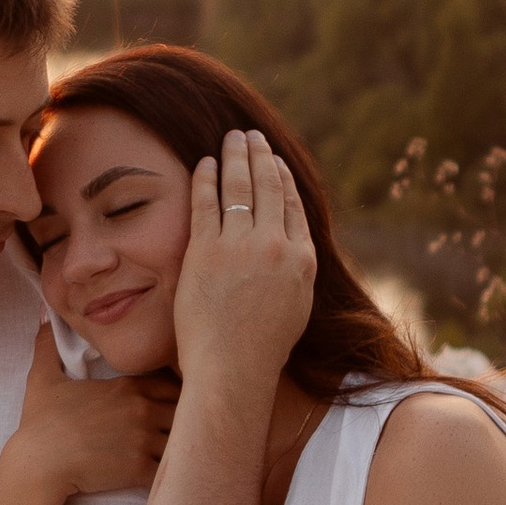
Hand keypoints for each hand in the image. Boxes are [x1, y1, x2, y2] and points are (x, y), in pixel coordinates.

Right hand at [9, 320, 177, 496]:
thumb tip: (44, 313)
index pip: (174, 383)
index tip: (173, 404)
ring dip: (182, 446)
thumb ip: (48, 345)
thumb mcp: (42, 378)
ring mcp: (143, 440)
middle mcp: (142, 410)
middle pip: (186, 410)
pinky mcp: (140, 469)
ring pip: (183, 440)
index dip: (178, 393)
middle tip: (183, 429)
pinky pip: (172, 469)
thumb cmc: (41, 423)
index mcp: (128, 387)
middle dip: (186, 419)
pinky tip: (167, 473)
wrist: (38, 464)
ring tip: (178, 452)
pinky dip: (173, 471)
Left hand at [171, 130, 313, 399]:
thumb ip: (294, 274)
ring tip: (231, 138)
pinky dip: (205, 178)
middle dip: (259, 155)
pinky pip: (206, 202)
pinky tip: (203, 164)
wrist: (234, 369)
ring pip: (239, 186)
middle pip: (268, 186)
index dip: (282, 178)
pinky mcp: (206, 249)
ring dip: (234, 156)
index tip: (274, 161)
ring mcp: (240, 245)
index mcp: (302, 259)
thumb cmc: (261, 349)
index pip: (292, 205)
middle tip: (251, 136)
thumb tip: (291, 257)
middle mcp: (276, 245)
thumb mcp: (295, 307)